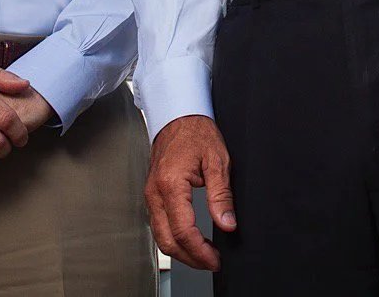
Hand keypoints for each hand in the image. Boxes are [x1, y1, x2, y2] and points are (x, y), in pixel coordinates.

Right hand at [145, 114, 234, 270]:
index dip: (201, 251)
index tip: (216, 259)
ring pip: (160, 237)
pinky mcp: (152, 195)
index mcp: (171, 185)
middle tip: (211, 262)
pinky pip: (158, 225)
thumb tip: (227, 223)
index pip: (184, 231)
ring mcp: (150, 195)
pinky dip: (173, 239)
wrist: (178, 116)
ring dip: (181, 252)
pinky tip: (190, 240)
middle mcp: (155, 193)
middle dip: (190, 258)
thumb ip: (221, 195)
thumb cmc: (196, 133)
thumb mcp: (217, 161)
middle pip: (168, 241)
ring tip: (203, 255)